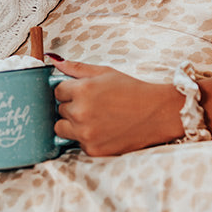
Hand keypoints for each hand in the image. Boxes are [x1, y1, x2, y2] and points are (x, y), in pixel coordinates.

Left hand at [51, 57, 183, 156]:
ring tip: (94, 118)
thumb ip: (77, 68)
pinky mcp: (93, 149)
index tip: (82, 93)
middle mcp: (81, 112)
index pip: (57, 91)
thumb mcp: (106, 73)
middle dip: (72, 106)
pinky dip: (87, 138)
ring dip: (72, 124)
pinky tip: (103, 130)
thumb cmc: (132, 90)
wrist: (156, 114)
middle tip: (93, 105)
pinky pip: (78, 143)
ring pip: (62, 129)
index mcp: (83, 90)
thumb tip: (54, 61)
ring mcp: (86, 133)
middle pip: (59, 110)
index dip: (69, 91)